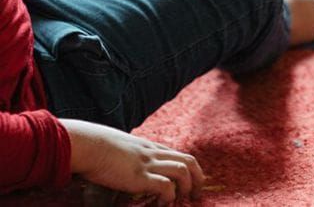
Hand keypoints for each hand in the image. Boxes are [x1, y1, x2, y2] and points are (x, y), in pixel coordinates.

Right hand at [61, 119, 203, 205]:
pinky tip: (162, 204)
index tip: (191, 182)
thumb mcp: (118, 148)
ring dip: (187, 187)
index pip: (178, 154)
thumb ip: (126, 156)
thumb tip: (122, 167)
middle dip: (197, 178)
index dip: (189, 169)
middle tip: (195, 194)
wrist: (86, 144)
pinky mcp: (140, 176)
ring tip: (182, 200)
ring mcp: (148, 163)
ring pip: (183, 170)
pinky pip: (166, 186)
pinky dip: (169, 196)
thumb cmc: (95, 146)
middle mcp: (153, 153)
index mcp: (149, 147)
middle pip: (188, 161)